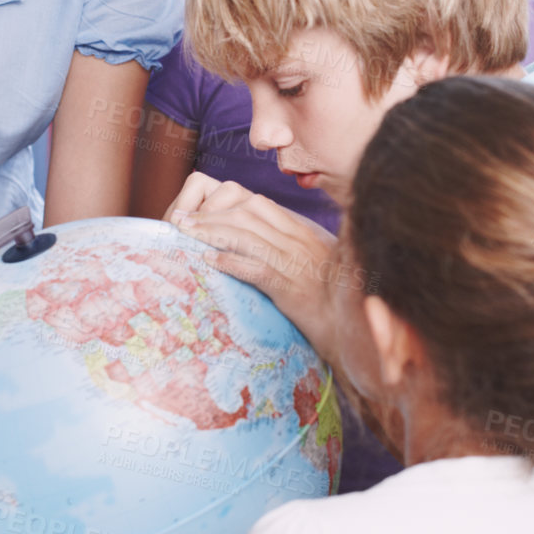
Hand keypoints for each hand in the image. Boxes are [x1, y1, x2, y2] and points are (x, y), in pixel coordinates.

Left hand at [165, 175, 344, 356]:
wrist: (351, 329)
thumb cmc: (333, 301)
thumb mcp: (315, 265)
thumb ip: (292, 247)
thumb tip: (260, 242)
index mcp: (303, 233)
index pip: (259, 205)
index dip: (225, 204)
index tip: (200, 209)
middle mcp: (299, 243)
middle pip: (247, 216)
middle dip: (210, 215)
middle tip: (181, 219)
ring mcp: (296, 265)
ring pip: (247, 237)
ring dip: (211, 233)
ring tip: (186, 235)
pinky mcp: (292, 290)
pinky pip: (258, 269)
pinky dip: (232, 262)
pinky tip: (211, 262)